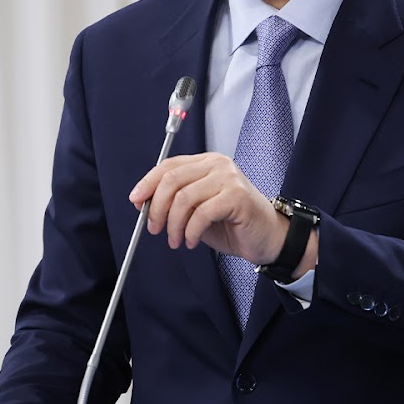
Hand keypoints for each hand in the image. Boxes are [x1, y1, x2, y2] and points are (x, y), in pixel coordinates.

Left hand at [129, 152, 286, 265]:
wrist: (267, 238)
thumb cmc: (232, 224)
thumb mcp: (196, 211)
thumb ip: (174, 202)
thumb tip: (142, 202)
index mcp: (206, 163)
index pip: (168, 166)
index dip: (148, 183)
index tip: (136, 202)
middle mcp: (217, 165)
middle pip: (172, 180)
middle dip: (157, 208)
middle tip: (154, 229)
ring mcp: (229, 178)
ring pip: (184, 198)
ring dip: (173, 225)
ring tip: (176, 240)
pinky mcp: (237, 196)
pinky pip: (201, 214)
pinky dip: (191, 232)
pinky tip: (192, 241)